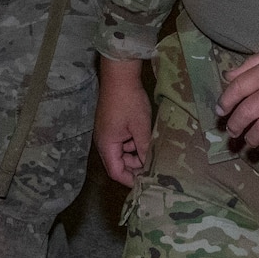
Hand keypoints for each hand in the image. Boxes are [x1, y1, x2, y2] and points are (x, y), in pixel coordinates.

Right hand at [94, 58, 153, 187]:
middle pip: (119, 162)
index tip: (146, 183)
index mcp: (106, 145)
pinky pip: (123, 140)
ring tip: (152, 147)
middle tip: (154, 163)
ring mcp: (108, 131)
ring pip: (123, 151)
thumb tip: (150, 167)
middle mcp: (104, 141)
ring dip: (137, 152)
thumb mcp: (140, 127)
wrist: (120, 74)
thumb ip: (144, 149)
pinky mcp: (113, 124)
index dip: (130, 179)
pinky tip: (146, 136)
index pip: (115, 172)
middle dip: (136, 165)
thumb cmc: (129, 101)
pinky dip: (134, 141)